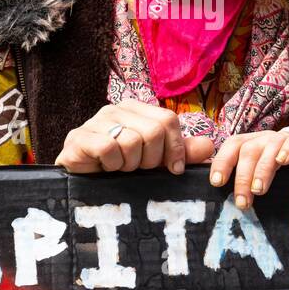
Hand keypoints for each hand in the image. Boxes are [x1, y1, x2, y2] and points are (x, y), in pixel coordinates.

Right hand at [54, 102, 215, 174]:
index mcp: (137, 109)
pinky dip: (112, 165)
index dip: (175, 148)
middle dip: (151, 160)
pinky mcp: (79, 136)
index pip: (168, 120)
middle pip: (154, 131)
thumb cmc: (119, 168)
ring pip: (132, 141)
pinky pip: (109, 148)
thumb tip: (209, 147)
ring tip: (119, 168)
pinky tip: (104, 168)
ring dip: (129, 165)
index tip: (173, 169)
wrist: (80, 180)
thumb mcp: (154, 160)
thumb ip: (180, 152)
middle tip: (138, 169)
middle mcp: (117, 109)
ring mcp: (96, 121)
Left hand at [208, 124, 288, 207]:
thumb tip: (228, 206)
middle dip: (242, 175)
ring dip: (263, 168)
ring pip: (271, 145)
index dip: (222, 161)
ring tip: (260, 190)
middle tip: (243, 202)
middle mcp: (271, 139)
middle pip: (249, 148)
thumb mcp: (270, 184)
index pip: (233, 146)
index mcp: (256, 147)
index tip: (216, 183)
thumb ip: (251, 188)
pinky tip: (284, 161)